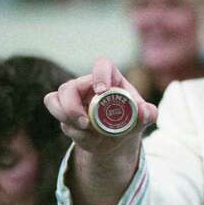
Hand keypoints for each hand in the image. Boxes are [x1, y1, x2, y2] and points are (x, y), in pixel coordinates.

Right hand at [43, 57, 157, 155]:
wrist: (117, 138)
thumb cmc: (130, 121)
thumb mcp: (144, 118)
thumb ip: (149, 113)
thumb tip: (144, 111)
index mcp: (110, 79)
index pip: (102, 65)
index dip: (99, 74)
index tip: (102, 91)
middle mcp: (88, 84)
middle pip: (70, 86)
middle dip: (72, 107)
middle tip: (86, 123)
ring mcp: (73, 97)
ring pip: (55, 99)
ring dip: (66, 117)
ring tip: (85, 130)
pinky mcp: (63, 110)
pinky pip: (54, 111)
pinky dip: (67, 127)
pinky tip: (83, 136)